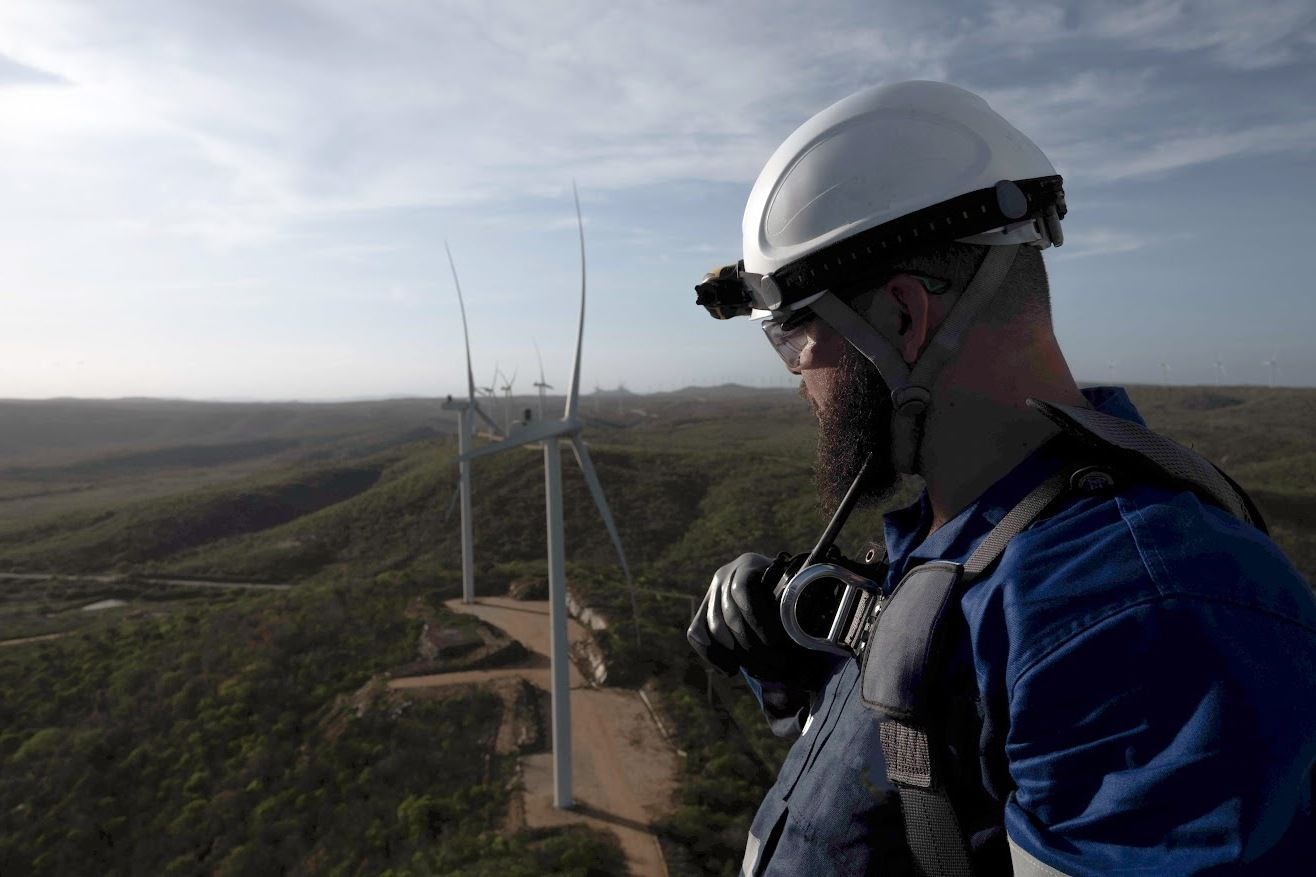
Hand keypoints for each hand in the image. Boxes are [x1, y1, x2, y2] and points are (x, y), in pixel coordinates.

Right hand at [687, 552, 791, 676]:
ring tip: (765, 672)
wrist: (774, 590)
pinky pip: (697, 634)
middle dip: (753, 647)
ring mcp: (711, 594)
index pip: (743, 589)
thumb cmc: (791, 593)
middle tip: (778, 667)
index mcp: (749, 564)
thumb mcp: (795, 590)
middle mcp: (724, 575)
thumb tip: (797, 630)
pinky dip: (714, 656)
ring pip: (714, 628)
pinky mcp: (702, 611)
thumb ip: (793, 603)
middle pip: (729, 614)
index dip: (758, 619)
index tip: (777, 644)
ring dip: (739, 656)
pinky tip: (732, 670)